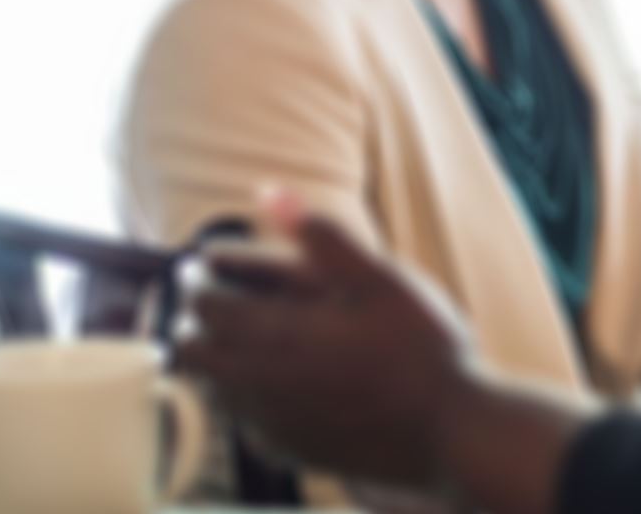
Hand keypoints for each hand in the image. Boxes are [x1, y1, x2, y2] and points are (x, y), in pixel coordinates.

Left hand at [173, 203, 477, 493]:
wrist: (450, 433)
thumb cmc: (422, 349)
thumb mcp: (382, 279)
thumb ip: (322, 237)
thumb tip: (269, 192)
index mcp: (276, 334)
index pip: (202, 300)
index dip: (198, 274)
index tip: (206, 260)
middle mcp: (259, 382)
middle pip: (190, 350)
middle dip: (193, 317)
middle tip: (210, 293)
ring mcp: (270, 422)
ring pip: (209, 386)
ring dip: (212, 354)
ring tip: (237, 330)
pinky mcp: (287, 448)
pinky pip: (239, 419)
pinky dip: (238, 391)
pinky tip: (271, 377)